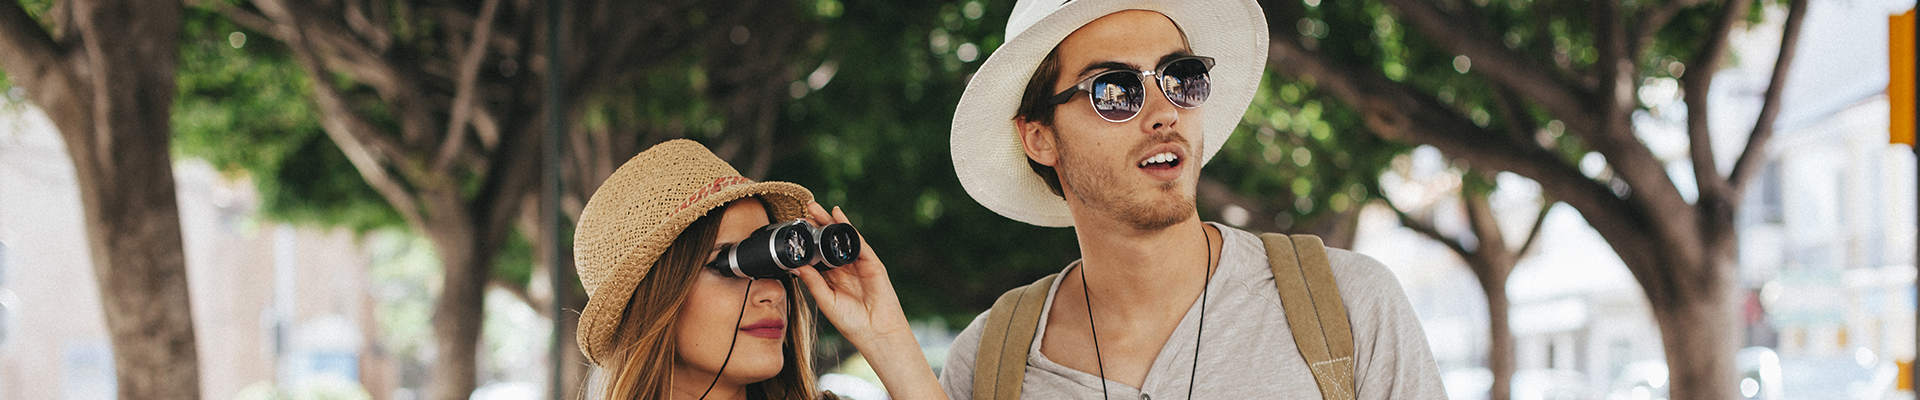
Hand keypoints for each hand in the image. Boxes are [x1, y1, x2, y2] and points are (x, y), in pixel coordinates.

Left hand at [793, 202, 914, 348]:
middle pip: (828, 242)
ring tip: (815, 208)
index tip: (794, 230)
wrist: (875, 332)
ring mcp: (859, 264)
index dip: (808, 242)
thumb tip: (796, 266)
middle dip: (817, 226)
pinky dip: (849, 228)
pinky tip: (839, 216)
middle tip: (804, 210)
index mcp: (832, 279)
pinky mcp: (872, 263)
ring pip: (842, 238)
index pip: (818, 255)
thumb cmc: (852, 322)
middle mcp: (844, 269)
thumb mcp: (826, 301)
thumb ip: (813, 283)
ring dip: (830, 222)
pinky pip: (858, 242)